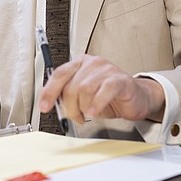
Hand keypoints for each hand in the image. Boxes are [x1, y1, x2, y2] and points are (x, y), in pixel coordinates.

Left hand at [37, 55, 165, 123]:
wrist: (136, 98)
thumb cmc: (110, 97)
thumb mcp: (83, 96)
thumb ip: (67, 95)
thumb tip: (51, 102)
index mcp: (80, 63)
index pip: (59, 74)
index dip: (49, 91)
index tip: (44, 106)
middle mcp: (93, 63)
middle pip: (71, 85)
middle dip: (69, 106)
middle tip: (75, 116)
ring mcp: (107, 69)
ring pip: (85, 89)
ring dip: (83, 107)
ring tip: (88, 114)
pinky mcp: (120, 80)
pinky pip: (105, 90)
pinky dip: (97, 104)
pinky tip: (95, 112)